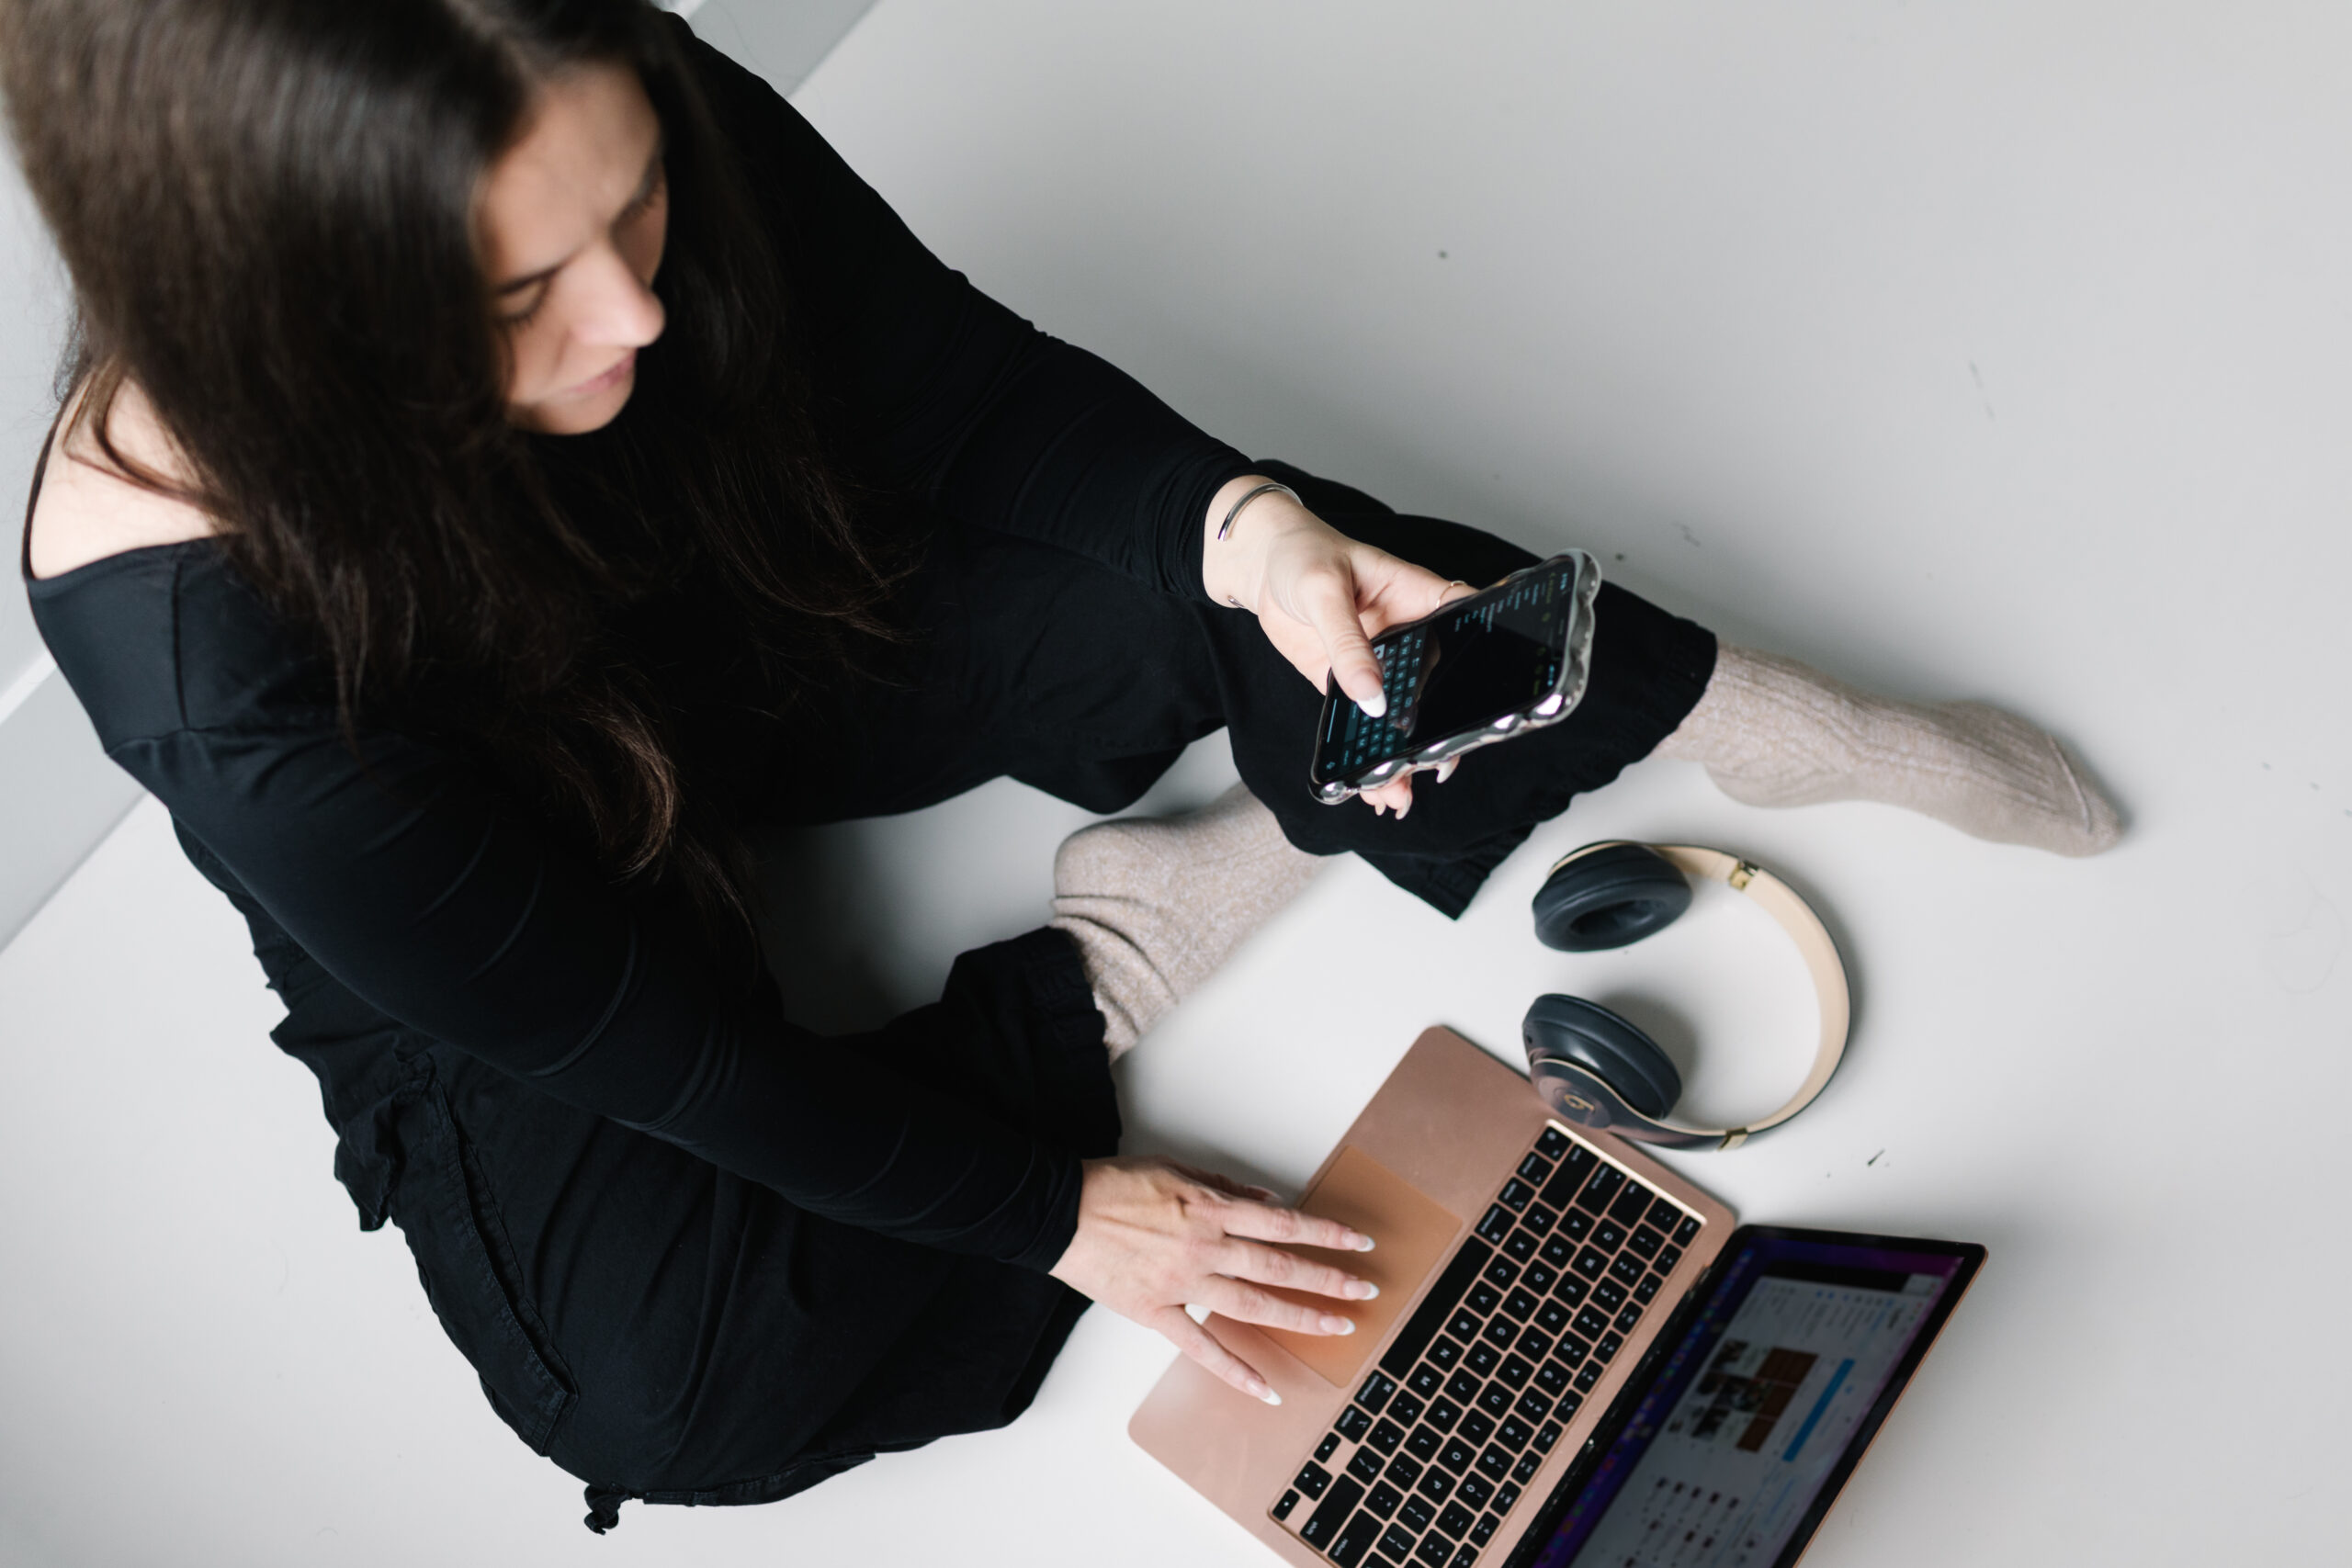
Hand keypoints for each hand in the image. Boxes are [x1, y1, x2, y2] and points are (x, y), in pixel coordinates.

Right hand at [1049, 1155, 1377, 1403]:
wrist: (1060, 1211)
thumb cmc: (1114, 1185)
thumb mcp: (1176, 1170)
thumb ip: (1225, 1189)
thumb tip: (1268, 1202)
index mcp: (1212, 1209)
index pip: (1284, 1223)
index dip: (1326, 1234)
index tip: (1358, 1244)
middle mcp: (1206, 1247)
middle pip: (1281, 1266)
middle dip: (1329, 1279)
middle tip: (1365, 1290)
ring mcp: (1184, 1283)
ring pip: (1254, 1304)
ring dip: (1301, 1317)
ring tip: (1338, 1327)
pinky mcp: (1157, 1313)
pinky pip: (1203, 1348)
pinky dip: (1236, 1372)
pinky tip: (1267, 1389)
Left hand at [1203, 477, 1480, 816]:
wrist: (1256, 563)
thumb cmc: (1300, 554)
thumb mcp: (1324, 592)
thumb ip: (1348, 644)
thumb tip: (1371, 696)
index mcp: (1417, 598)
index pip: (1468, 629)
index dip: (1485, 665)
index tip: (1486, 708)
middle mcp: (1407, 633)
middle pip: (1440, 686)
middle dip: (1440, 730)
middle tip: (1435, 767)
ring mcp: (1379, 661)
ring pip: (1404, 713)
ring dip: (1403, 754)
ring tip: (1398, 794)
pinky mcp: (1346, 680)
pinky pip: (1364, 722)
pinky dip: (1368, 753)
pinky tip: (1372, 784)